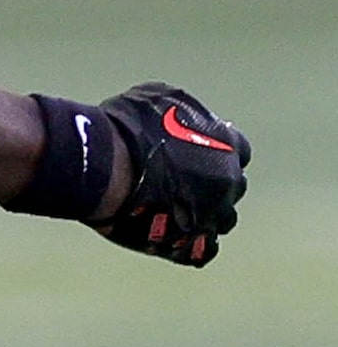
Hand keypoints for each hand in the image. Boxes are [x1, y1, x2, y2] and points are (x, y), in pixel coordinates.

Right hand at [94, 83, 249, 266]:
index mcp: (226, 145)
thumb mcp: (159, 99)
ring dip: (205, 212)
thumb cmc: (128, 127)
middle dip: (213, 181)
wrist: (105, 167)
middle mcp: (228, 182)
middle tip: (180, 176)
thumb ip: (185, 112)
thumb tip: (188, 119)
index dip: (217, 148)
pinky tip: (173, 228)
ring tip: (173, 204)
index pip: (239, 149)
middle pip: (232, 185)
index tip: (196, 148)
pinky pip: (204, 248)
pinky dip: (193, 240)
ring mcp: (213, 215)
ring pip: (222, 218)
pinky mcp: (194, 244)